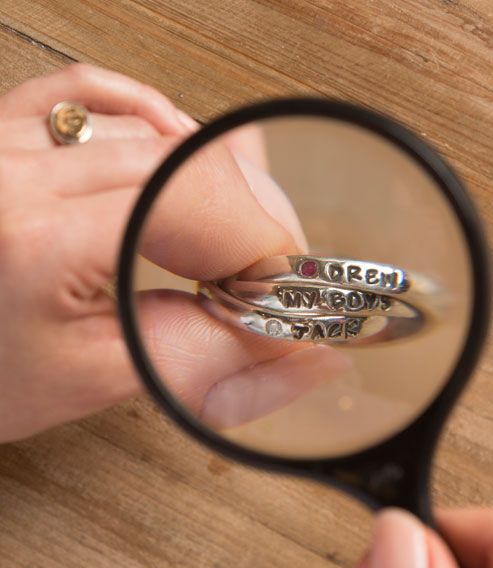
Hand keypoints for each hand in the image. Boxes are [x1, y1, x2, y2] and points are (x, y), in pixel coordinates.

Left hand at [0, 64, 347, 442]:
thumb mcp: (98, 380)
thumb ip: (203, 355)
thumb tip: (291, 343)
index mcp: (39, 240)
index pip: (191, 201)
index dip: (257, 237)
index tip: (279, 277)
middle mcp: (13, 172)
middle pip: (180, 159)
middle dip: (245, 212)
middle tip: (264, 260)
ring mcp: (4, 143)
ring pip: (146, 125)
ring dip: (209, 170)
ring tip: (231, 219)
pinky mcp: (1, 133)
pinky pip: (84, 90)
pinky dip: (147, 109)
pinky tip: (174, 138)